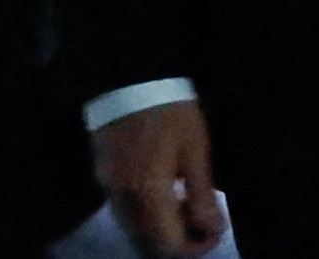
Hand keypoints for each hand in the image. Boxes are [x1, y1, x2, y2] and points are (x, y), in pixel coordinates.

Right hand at [94, 100, 224, 257]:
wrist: (129, 77)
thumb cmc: (170, 109)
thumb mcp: (195, 149)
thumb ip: (202, 193)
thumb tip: (213, 228)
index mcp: (146, 192)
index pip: (166, 243)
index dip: (193, 248)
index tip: (215, 233)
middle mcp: (121, 199)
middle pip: (147, 242)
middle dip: (178, 242)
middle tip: (205, 224)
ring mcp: (108, 190)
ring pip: (135, 230)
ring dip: (163, 230)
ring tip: (191, 208)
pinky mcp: (103, 178)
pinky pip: (126, 213)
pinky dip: (149, 216)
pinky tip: (169, 196)